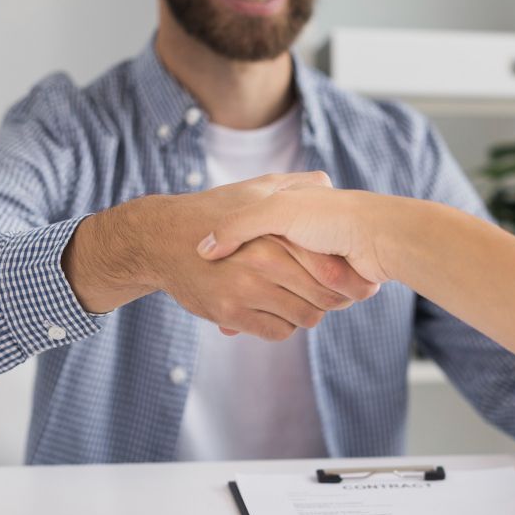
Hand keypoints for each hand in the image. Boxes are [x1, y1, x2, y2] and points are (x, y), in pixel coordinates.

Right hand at [62, 173, 378, 338]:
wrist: (162, 239)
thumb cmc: (213, 212)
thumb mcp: (253, 188)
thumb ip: (292, 184)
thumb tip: (327, 182)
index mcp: (274, 230)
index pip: (330, 266)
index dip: (348, 277)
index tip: (352, 279)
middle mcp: (262, 259)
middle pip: (324, 295)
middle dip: (335, 299)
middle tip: (336, 296)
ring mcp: (245, 289)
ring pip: (305, 317)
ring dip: (309, 313)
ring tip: (303, 301)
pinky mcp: (229, 313)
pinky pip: (277, 331)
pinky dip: (284, 326)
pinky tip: (277, 311)